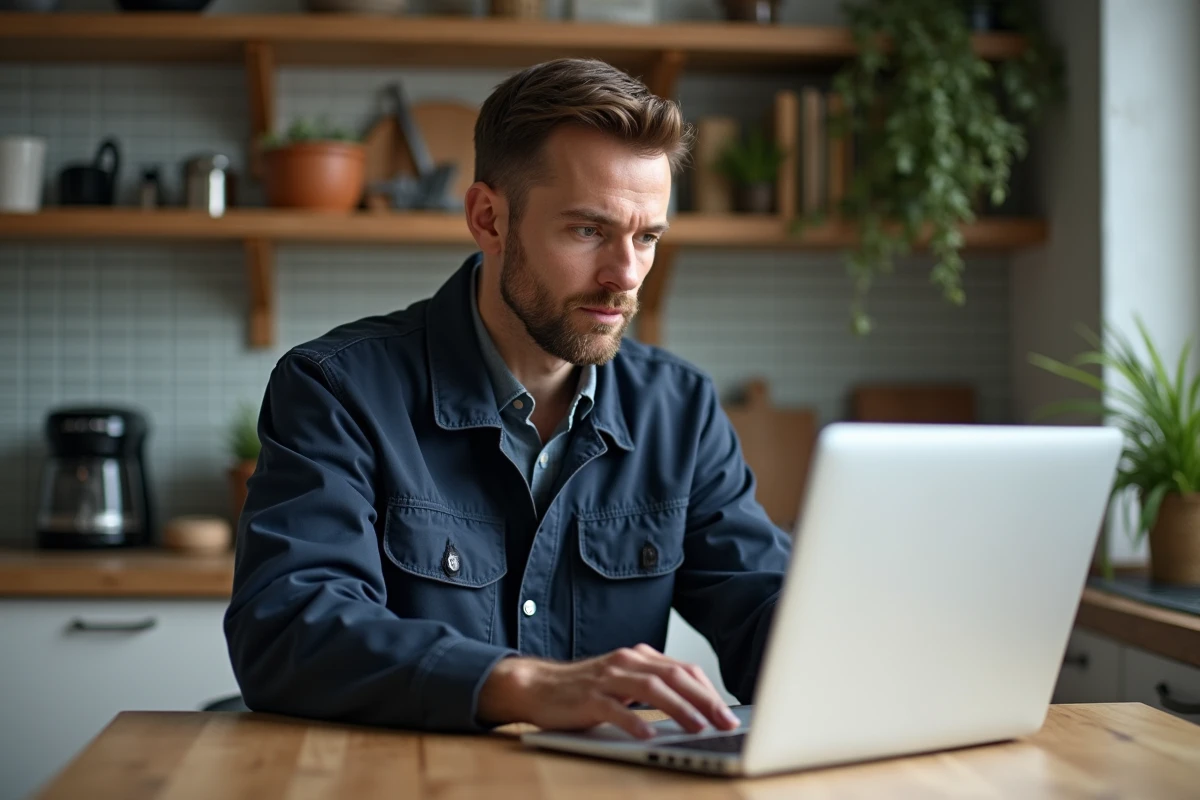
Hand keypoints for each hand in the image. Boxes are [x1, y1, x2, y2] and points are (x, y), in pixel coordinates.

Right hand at [477, 644, 740, 739]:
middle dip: (705, 700)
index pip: (684, 670)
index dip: (709, 691)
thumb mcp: (624, 684)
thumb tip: (696, 711)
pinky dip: (634, 721)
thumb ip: (654, 690)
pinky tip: (648, 735)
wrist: (538, 686)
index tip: (728, 714)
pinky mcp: (588, 697)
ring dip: (679, 709)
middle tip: (725, 722)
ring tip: (698, 728)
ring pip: (651, 689)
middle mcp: (627, 662)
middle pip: (674, 676)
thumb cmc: (585, 690)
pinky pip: (614, 708)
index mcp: (639, 657)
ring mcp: (607, 678)